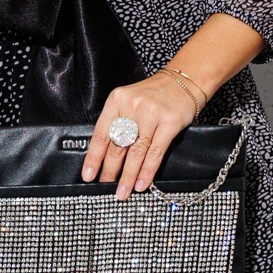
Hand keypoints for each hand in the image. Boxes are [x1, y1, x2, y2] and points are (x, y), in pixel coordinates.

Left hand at [81, 71, 199, 198]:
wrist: (184, 80)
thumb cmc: (155, 95)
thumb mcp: (130, 101)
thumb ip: (118, 123)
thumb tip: (106, 157)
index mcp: (117, 100)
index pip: (101, 134)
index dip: (94, 158)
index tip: (89, 176)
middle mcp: (132, 106)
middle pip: (117, 145)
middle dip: (110, 171)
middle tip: (105, 188)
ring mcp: (152, 114)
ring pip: (136, 152)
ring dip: (128, 176)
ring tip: (123, 192)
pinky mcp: (170, 122)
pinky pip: (155, 152)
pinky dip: (147, 171)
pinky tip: (141, 184)